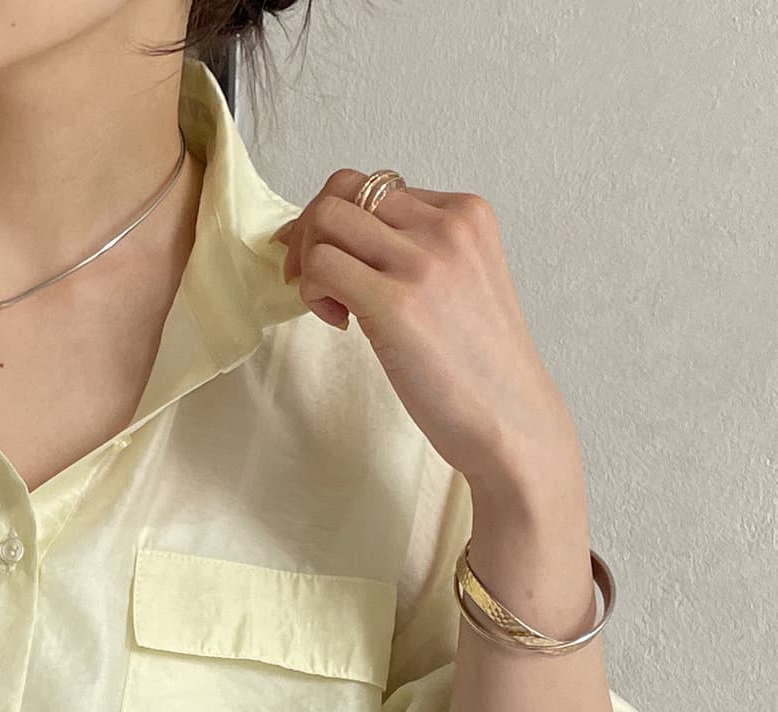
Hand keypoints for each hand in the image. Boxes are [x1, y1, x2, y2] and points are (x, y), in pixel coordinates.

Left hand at [272, 170, 580, 498]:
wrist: (509, 418)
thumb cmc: (479, 365)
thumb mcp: (463, 281)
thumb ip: (419, 251)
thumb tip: (349, 241)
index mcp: (467, 214)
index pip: (378, 186)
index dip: (343, 222)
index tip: (337, 265)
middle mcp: (446, 226)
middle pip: (344, 189)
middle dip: (312, 230)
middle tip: (313, 280)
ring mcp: (422, 262)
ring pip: (326, 220)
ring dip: (309, 261)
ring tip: (332, 306)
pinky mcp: (394, 303)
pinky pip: (321, 266)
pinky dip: (313, 292)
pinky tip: (340, 324)